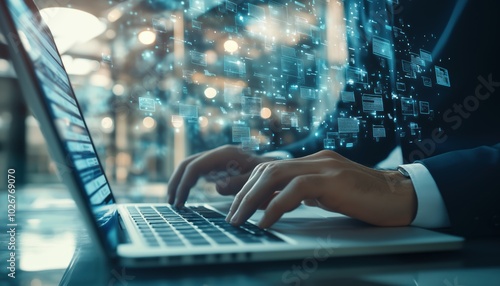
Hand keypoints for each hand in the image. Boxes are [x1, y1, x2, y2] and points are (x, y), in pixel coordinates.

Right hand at [168, 144, 273, 206]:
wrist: (278, 167)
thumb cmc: (270, 174)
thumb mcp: (257, 179)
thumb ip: (238, 183)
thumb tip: (216, 186)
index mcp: (225, 154)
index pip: (195, 166)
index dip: (184, 184)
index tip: (180, 202)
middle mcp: (218, 153)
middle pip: (188, 163)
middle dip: (176, 182)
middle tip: (171, 203)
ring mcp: (217, 158)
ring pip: (190, 166)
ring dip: (179, 182)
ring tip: (174, 201)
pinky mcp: (218, 165)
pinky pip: (197, 171)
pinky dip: (188, 182)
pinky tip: (184, 195)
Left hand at [226, 150, 416, 227]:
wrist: (401, 198)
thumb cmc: (366, 200)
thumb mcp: (328, 196)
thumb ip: (305, 194)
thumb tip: (276, 204)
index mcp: (313, 163)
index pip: (271, 167)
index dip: (247, 183)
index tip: (230, 198)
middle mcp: (316, 160)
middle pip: (267, 168)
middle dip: (243, 191)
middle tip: (230, 214)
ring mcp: (325, 167)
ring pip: (275, 174)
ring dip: (252, 197)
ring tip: (239, 219)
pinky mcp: (334, 179)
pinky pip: (296, 188)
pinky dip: (276, 205)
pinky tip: (265, 221)